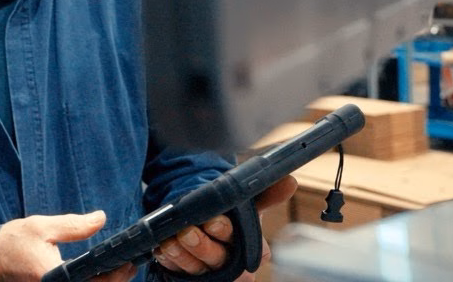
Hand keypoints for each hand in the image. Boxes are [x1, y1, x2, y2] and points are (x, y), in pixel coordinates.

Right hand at [0, 211, 134, 281]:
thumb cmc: (11, 243)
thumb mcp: (42, 227)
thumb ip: (73, 225)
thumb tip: (100, 218)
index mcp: (54, 278)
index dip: (116, 276)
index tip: (128, 264)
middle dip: (113, 281)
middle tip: (127, 267)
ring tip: (115, 270)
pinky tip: (95, 276)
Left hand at [153, 175, 297, 280]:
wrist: (203, 215)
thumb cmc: (229, 211)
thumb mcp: (246, 201)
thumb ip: (266, 193)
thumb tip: (291, 181)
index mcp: (249, 244)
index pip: (241, 242)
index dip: (224, 231)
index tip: (212, 219)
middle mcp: (229, 259)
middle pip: (216, 257)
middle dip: (201, 245)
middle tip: (187, 231)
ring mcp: (207, 268)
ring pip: (195, 266)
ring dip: (182, 254)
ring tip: (169, 240)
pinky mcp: (186, 272)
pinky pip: (176, 270)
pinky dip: (169, 260)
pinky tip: (161, 248)